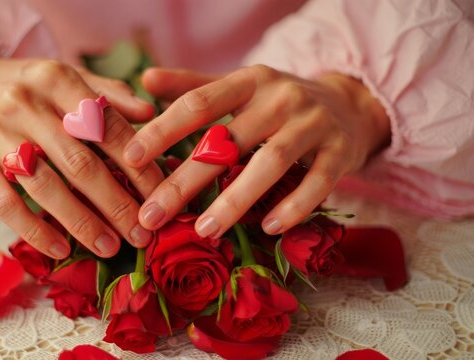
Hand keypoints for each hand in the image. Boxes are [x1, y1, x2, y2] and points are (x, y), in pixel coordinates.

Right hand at [0, 51, 162, 258]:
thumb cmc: (26, 85)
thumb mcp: (65, 76)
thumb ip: (107, 93)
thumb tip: (150, 112)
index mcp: (56, 79)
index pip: (106, 127)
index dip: (138, 164)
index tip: (160, 194)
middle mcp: (25, 104)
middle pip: (79, 163)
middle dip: (116, 203)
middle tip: (142, 232)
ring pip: (45, 187)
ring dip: (82, 223)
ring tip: (110, 247)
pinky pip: (5, 203)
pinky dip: (34, 230)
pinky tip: (60, 250)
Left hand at [124, 66, 389, 236]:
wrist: (349, 103)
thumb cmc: (277, 101)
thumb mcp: (239, 87)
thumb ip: (193, 86)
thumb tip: (144, 79)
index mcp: (249, 80)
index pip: (199, 103)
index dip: (162, 130)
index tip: (128, 159)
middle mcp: (281, 98)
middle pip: (228, 140)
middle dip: (184, 180)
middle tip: (151, 215)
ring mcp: (313, 124)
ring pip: (270, 162)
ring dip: (235, 199)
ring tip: (204, 229)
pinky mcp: (340, 152)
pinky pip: (317, 183)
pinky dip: (293, 206)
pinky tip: (268, 228)